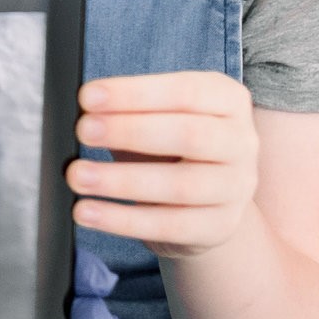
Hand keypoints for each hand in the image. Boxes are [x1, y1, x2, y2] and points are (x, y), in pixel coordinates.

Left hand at [67, 71, 258, 258]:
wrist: (206, 200)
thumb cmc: (171, 145)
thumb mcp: (157, 117)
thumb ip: (128, 110)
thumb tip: (83, 111)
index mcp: (228, 99)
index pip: (184, 91)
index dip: (134, 94)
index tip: (87, 97)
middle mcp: (241, 142)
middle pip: (188, 135)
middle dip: (129, 131)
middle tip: (83, 131)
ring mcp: (236, 188)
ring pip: (180, 185)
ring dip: (121, 180)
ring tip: (77, 175)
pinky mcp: (220, 226)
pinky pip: (170, 225)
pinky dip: (122, 219)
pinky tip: (87, 212)